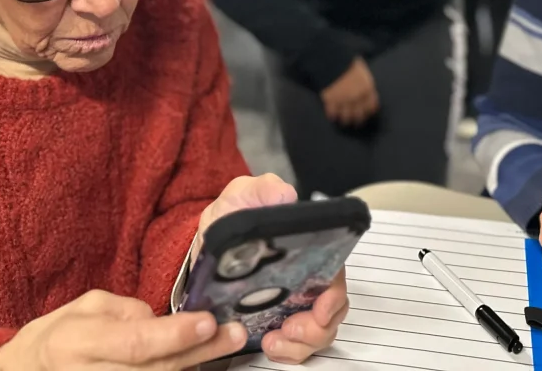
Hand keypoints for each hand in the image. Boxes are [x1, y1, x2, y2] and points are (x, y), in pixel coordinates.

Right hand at [0, 289, 246, 370]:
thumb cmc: (60, 336)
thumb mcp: (86, 308)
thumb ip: (126, 311)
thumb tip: (163, 321)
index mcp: (78, 341)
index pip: (134, 343)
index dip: (174, 335)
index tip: (208, 322)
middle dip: (199, 353)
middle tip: (234, 335)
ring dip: (191, 368)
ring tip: (223, 347)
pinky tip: (193, 365)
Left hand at [196, 175, 349, 364]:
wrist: (205, 242)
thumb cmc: (231, 216)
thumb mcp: (242, 196)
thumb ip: (263, 190)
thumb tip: (286, 196)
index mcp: (308, 250)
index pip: (335, 276)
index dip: (334, 297)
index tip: (321, 309)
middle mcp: (308, 277)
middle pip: (332, 310)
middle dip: (318, 327)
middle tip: (292, 329)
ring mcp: (295, 301)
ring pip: (319, 332)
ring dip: (302, 343)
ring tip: (275, 339)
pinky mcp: (278, 319)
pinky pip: (298, 345)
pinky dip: (288, 351)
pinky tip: (270, 343)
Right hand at [320, 58, 378, 126]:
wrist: (332, 63)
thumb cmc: (348, 63)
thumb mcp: (361, 68)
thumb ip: (363, 79)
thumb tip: (364, 82)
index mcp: (367, 89)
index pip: (372, 105)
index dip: (369, 110)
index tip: (367, 113)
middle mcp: (357, 98)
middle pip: (359, 114)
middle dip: (358, 119)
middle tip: (356, 123)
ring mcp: (344, 101)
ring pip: (346, 117)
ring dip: (345, 119)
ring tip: (344, 122)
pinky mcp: (331, 102)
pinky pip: (332, 113)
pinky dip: (332, 115)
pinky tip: (332, 116)